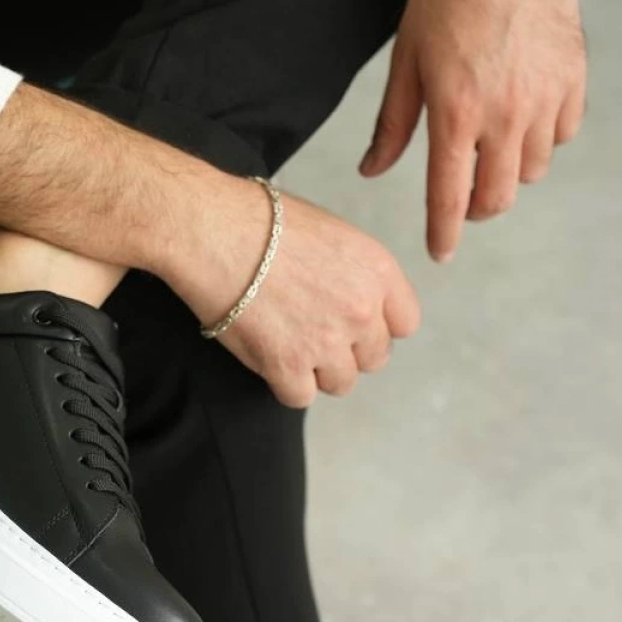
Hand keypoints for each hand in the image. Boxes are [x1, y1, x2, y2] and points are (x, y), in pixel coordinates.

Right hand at [180, 183, 420, 407]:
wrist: (216, 233)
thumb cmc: (262, 223)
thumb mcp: (332, 234)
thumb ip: (355, 274)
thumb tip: (353, 301)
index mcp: (377, 271)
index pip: (405, 324)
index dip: (379, 327)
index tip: (355, 324)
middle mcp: (361, 310)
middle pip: (374, 358)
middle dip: (347, 351)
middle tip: (313, 332)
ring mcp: (327, 342)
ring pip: (341, 383)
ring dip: (317, 371)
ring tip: (289, 343)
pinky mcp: (289, 366)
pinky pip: (301, 397)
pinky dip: (284, 384)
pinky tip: (269, 357)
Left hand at [359, 0, 585, 260]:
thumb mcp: (407, 59)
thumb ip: (393, 123)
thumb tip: (372, 170)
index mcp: (456, 112)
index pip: (450, 197)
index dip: (443, 234)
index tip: (439, 253)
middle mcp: (506, 114)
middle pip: (497, 198)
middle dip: (475, 210)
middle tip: (461, 199)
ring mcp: (545, 97)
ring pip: (532, 171)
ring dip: (508, 173)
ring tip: (490, 147)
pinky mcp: (573, 78)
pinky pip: (561, 135)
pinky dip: (542, 139)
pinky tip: (523, 117)